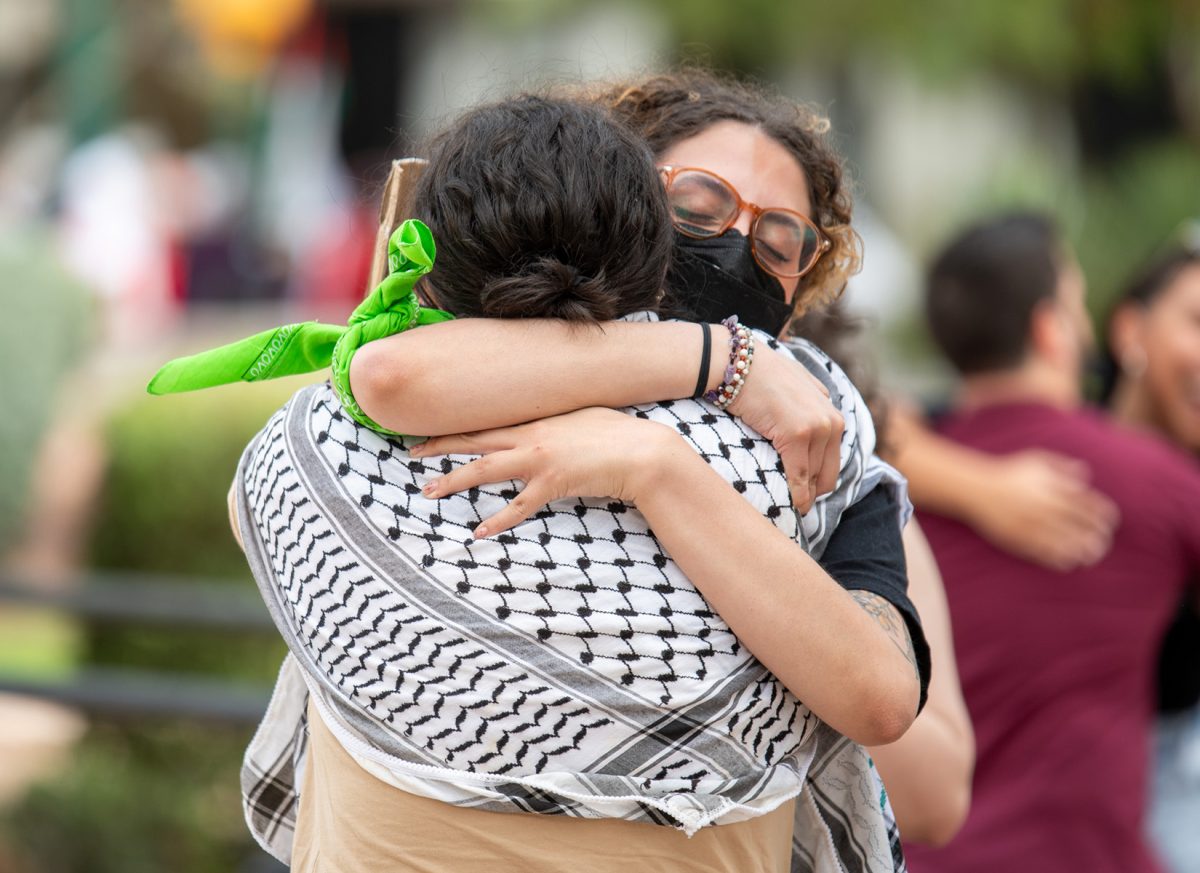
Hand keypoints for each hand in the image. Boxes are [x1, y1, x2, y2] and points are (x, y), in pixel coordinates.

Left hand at [409, 408, 677, 536]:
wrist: (641, 452)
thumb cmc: (616, 433)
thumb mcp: (580, 418)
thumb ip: (554, 422)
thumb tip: (541, 426)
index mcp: (535, 421)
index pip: (485, 424)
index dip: (455, 428)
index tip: (430, 432)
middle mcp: (530, 437)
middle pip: (474, 442)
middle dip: (439, 448)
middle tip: (411, 457)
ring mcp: (539, 461)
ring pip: (485, 470)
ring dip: (454, 480)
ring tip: (428, 491)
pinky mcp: (553, 484)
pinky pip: (518, 507)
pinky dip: (497, 520)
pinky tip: (479, 531)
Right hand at [725, 346, 843, 513]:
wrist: (736, 362)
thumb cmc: (755, 373)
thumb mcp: (794, 384)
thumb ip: (809, 401)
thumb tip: (812, 418)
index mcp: (831, 410)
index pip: (831, 457)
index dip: (818, 478)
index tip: (805, 493)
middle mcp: (831, 419)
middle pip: (828, 471)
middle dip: (813, 492)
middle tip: (798, 508)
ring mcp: (817, 427)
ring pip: (814, 477)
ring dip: (804, 496)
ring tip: (792, 510)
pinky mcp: (799, 434)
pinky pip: (800, 476)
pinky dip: (797, 495)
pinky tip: (792, 506)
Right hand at [970, 450, 1119, 570]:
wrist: (974, 489)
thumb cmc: (1008, 473)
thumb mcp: (1036, 460)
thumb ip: (1062, 466)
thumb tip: (1086, 475)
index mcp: (1054, 488)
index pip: (1090, 504)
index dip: (1105, 515)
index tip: (1110, 522)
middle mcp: (1046, 507)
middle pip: (1082, 526)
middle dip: (1098, 537)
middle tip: (1103, 544)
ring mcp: (1033, 525)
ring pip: (1067, 543)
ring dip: (1083, 551)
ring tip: (1090, 557)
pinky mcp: (1019, 539)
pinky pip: (1044, 553)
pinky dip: (1060, 559)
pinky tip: (1069, 562)